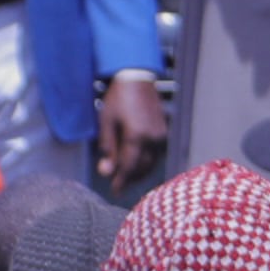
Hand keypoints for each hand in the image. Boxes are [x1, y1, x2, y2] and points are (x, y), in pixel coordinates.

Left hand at [94, 71, 168, 186]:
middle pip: (141, 168)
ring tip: (126, 177)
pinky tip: (136, 164)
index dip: (121, 181)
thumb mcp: (107, 122)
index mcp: (137, 136)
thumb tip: (105, 172)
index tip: (114, 192)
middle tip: (118, 185)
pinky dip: (146, 163)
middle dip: (129, 179)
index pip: (128, 167)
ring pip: (150, 163)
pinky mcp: (163, 133)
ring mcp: (161, 136)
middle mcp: (153, 139)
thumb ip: (108, 148)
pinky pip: (155, 155)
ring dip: (138, 173)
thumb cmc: (118, 99)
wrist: (137, 79)